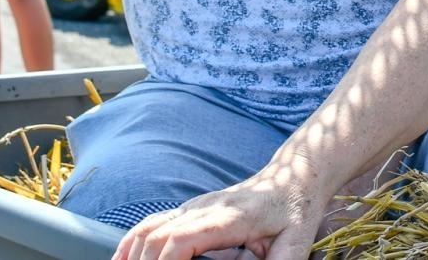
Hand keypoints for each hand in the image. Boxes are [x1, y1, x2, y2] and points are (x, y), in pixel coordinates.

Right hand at [113, 169, 326, 259]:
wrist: (294, 176)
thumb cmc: (296, 213)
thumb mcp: (296, 242)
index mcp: (230, 218)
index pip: (182, 239)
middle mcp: (205, 208)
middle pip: (158, 237)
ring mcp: (194, 206)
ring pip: (149, 228)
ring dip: (131, 256)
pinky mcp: (190, 209)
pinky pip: (152, 223)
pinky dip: (132, 243)